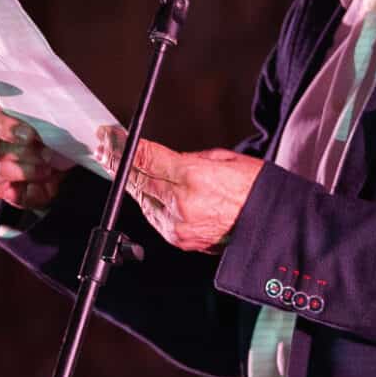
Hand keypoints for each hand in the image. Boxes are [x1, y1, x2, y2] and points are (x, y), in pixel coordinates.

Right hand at [0, 73, 73, 210]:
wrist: (54, 167)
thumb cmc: (46, 128)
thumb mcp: (49, 111)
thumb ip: (47, 103)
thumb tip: (65, 105)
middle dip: (5, 128)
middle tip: (30, 135)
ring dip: (19, 161)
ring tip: (46, 161)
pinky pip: (3, 185)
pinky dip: (25, 181)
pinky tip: (43, 177)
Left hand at [100, 129, 260, 252]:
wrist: (271, 224)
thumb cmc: (254, 188)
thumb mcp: (221, 159)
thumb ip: (185, 159)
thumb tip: (161, 159)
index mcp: (193, 177)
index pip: (145, 158)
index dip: (122, 146)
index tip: (110, 137)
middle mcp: (181, 203)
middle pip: (137, 179)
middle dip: (117, 162)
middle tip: (103, 148)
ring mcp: (178, 225)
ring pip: (141, 199)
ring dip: (128, 181)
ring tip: (115, 165)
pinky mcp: (179, 239)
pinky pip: (153, 216)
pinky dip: (145, 201)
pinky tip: (139, 188)